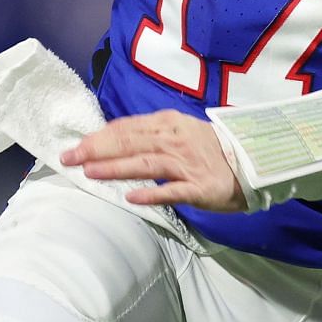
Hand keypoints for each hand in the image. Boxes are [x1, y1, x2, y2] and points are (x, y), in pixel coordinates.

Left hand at [61, 110, 246, 211]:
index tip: (75, 145)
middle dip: (97, 150)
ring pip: (146, 163)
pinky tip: (131, 197)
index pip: (127, 128)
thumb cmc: (209, 149)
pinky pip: (173, 191)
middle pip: (131, 143)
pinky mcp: (200, 187)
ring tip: (90, 173)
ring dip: (117, 167)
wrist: (252, 163)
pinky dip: (152, 193)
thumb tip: (111, 139)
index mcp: (168, 124)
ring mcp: (188, 164)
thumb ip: (148, 134)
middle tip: (69, 158)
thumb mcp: (179, 132)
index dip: (99, 136)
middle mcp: (175, 140)